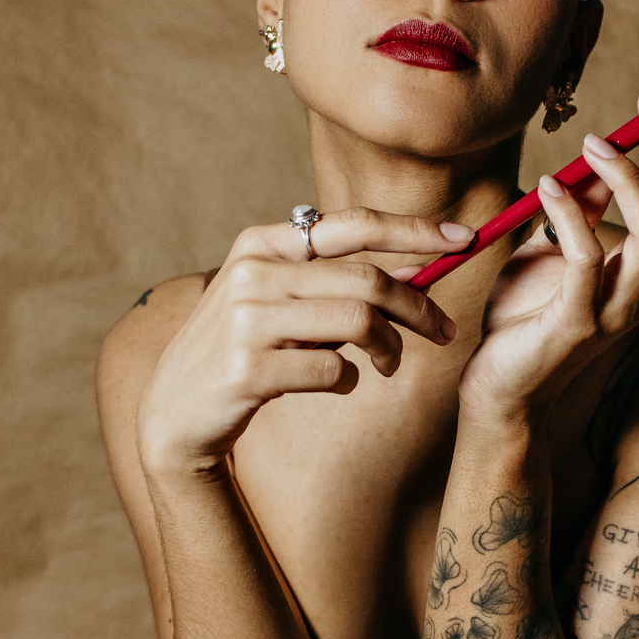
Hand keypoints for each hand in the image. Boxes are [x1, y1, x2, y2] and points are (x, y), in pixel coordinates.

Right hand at [137, 209, 470, 476]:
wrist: (175, 412)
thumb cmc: (243, 352)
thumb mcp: (276, 301)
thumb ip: (331, 281)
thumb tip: (415, 270)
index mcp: (261, 243)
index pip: (353, 225)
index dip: (414, 230)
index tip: (463, 238)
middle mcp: (253, 273)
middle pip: (367, 279)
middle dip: (419, 306)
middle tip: (445, 331)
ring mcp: (247, 320)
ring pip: (358, 323)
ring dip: (389, 348)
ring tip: (388, 364)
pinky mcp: (248, 368)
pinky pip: (333, 371)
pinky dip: (350, 381)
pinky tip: (336, 383)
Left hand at [458, 84, 638, 418]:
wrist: (500, 392)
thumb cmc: (525, 321)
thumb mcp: (553, 250)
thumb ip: (583, 210)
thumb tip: (601, 154)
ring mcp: (616, 310)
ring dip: (628, 176)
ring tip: (591, 143)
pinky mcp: (577, 323)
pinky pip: (587, 259)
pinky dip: (571, 215)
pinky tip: (547, 186)